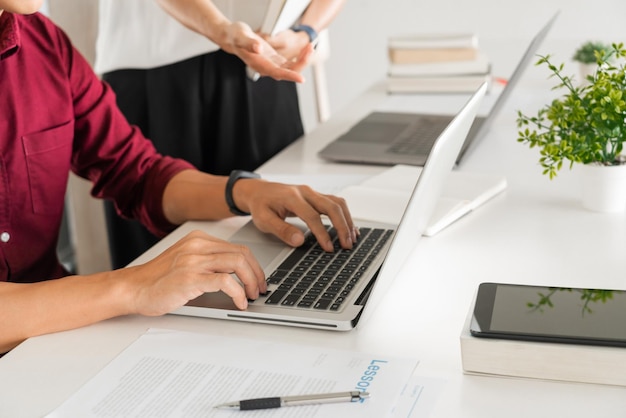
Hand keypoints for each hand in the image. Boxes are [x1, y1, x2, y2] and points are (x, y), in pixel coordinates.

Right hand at [126, 230, 265, 312]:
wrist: (132, 288)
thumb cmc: (158, 280)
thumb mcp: (186, 261)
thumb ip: (208, 261)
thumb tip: (238, 274)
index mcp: (198, 239)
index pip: (237, 247)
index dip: (253, 265)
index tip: (258, 279)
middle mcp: (197, 245)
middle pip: (242, 254)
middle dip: (257, 274)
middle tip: (259, 290)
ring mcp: (193, 260)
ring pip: (237, 264)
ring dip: (250, 283)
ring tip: (250, 297)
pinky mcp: (190, 277)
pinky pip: (225, 281)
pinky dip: (238, 293)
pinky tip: (238, 303)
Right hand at [221, 21, 312, 81]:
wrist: (232, 37)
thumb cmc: (235, 36)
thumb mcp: (240, 35)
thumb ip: (249, 42)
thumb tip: (259, 48)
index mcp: (258, 64)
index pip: (276, 72)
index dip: (289, 75)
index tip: (301, 78)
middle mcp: (266, 67)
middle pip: (287, 71)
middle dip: (301, 63)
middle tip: (310, 49)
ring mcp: (271, 64)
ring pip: (290, 67)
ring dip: (302, 60)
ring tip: (310, 47)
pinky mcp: (274, 60)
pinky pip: (289, 62)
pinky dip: (299, 57)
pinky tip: (305, 50)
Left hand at [234, 180, 358, 251]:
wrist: (259, 191)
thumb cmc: (261, 205)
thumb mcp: (264, 220)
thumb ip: (281, 230)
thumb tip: (299, 241)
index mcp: (292, 197)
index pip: (312, 216)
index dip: (322, 233)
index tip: (329, 248)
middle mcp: (306, 192)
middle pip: (331, 206)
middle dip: (342, 226)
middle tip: (346, 245)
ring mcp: (312, 193)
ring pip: (337, 203)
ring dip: (347, 220)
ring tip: (351, 238)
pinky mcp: (316, 196)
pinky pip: (335, 203)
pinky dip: (344, 215)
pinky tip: (349, 228)